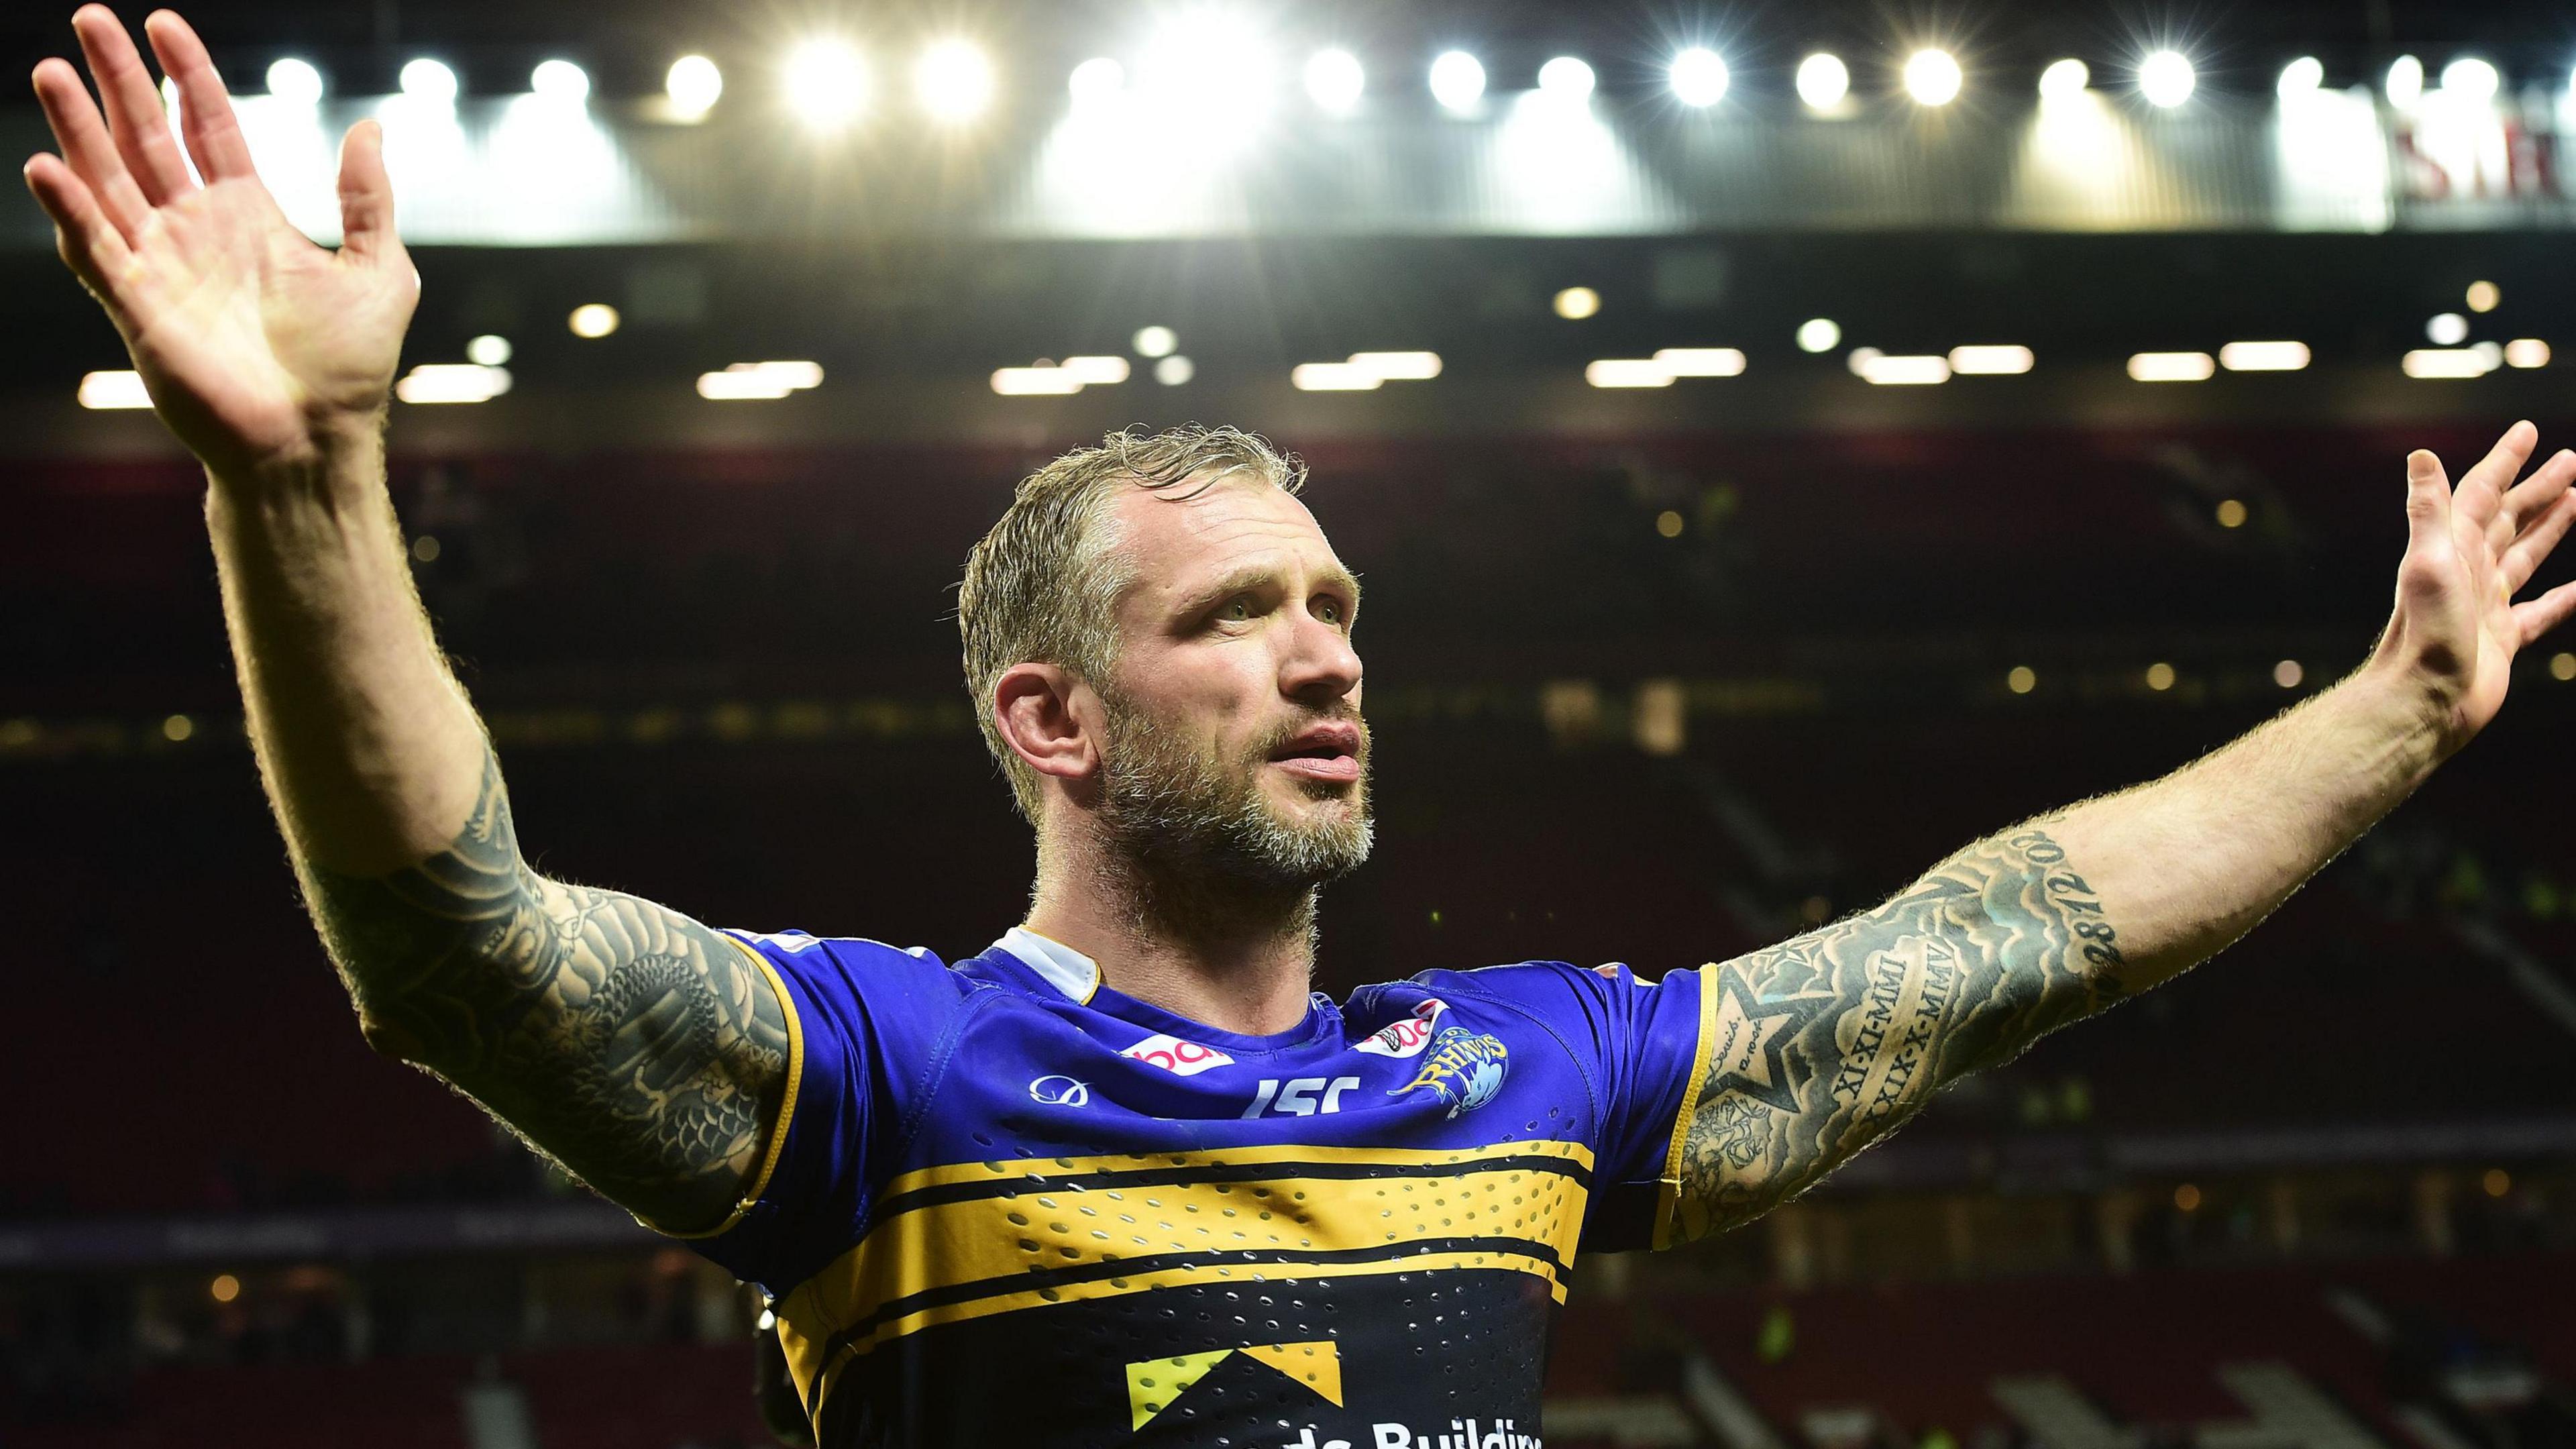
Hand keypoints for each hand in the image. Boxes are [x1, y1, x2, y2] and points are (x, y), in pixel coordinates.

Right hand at [23, 5, 417, 479]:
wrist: (316, 442)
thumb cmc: (348, 370)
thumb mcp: (380, 271)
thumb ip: (368, 199)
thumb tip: (370, 126)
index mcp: (249, 217)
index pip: (209, 128)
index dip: (186, 75)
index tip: (163, 23)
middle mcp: (197, 233)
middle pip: (147, 139)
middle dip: (117, 80)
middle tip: (90, 17)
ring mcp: (162, 267)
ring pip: (109, 181)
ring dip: (78, 129)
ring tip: (52, 71)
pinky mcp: (139, 308)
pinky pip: (97, 250)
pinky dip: (72, 210)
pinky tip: (48, 166)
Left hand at [2372, 420, 2575, 746]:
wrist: (2424, 699)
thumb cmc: (2424, 633)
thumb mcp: (2427, 562)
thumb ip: (2429, 509)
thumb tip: (2420, 454)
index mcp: (2452, 548)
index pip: (2482, 492)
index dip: (2505, 461)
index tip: (2528, 432)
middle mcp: (2469, 571)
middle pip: (2510, 518)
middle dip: (2538, 488)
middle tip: (2571, 460)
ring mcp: (2487, 604)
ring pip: (2526, 555)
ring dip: (2551, 527)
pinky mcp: (2504, 638)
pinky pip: (2542, 611)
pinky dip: (2564, 597)